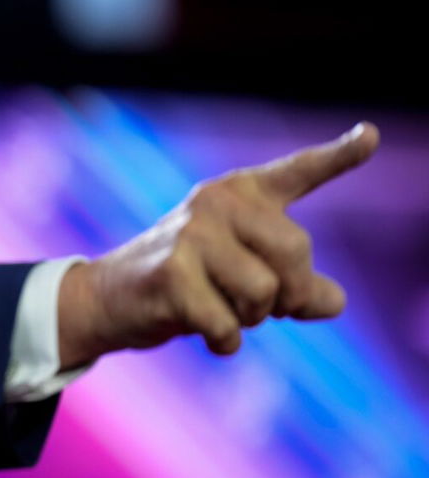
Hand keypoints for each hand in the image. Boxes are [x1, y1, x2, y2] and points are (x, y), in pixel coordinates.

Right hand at [57, 122, 379, 368]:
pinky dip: (224, 341)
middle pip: (296, 251)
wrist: (107, 298)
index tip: (370, 136)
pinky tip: (201, 331)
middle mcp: (214, 202)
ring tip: (218, 309)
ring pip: (264, 291)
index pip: (296, 173)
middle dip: (288, 294)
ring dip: (249, 319)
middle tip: (260, 307)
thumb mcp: (245, 279)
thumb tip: (333, 301)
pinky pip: (229, 324)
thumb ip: (296, 286)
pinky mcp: (172, 273)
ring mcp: (190, 234)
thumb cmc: (186, 285)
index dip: (338, 156)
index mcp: (238, 195)